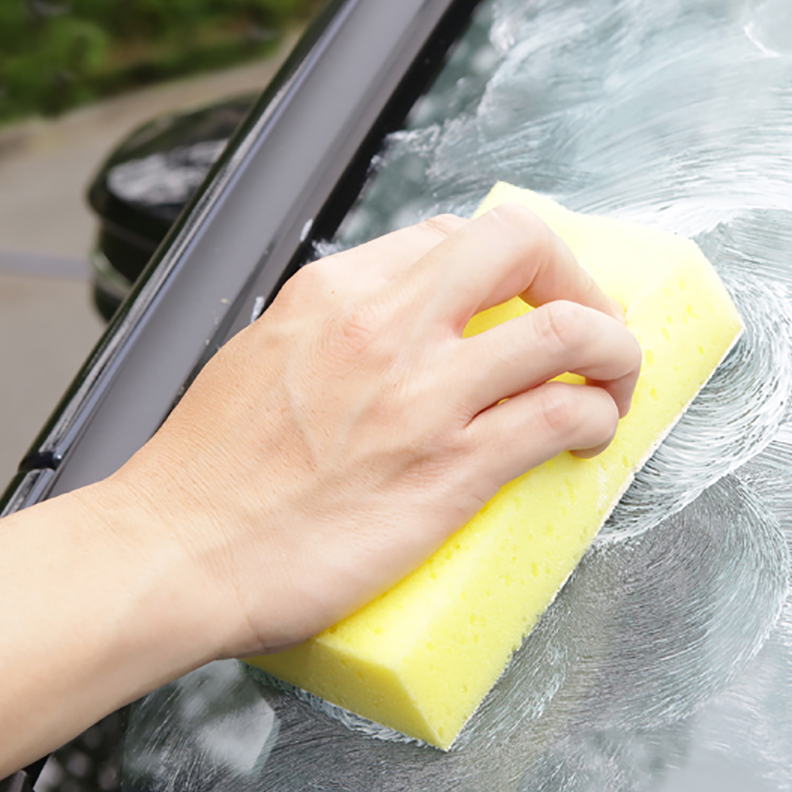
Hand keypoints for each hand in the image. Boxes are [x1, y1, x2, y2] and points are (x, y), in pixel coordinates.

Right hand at [102, 204, 642, 656]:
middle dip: (575, 278)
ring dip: (613, 350)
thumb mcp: (263, 357)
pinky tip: (591, 433)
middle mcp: (386, 327)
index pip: (452, 237)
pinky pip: (560, 415)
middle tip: (586, 321)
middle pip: (521, 245)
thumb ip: (332, 335)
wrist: (175, 554)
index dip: (507, 266)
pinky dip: (596, 418)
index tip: (524, 298)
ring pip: (566, 331)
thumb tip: (389, 341)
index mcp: (335, 293)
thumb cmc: (207, 477)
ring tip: (616, 379)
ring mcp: (424, 396)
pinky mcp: (451, 470)